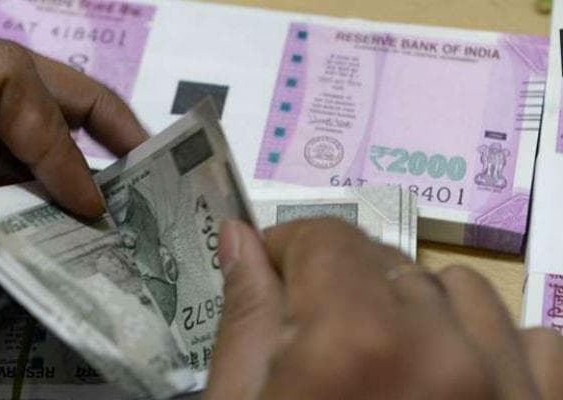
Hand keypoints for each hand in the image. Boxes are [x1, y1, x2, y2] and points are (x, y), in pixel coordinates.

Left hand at [0, 40, 145, 349]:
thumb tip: (65, 249)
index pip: (3, 79)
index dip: (58, 138)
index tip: (88, 205)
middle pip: (13, 79)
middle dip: (85, 113)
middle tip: (140, 150)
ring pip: (1, 119)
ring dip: (58, 150)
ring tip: (108, 184)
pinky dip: (22, 182)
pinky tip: (50, 214)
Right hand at [206, 219, 562, 399]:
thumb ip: (246, 317)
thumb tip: (239, 238)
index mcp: (355, 344)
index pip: (324, 238)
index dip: (287, 247)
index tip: (269, 273)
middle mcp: (445, 355)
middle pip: (387, 262)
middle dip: (342, 283)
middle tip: (315, 337)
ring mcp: (509, 389)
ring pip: (461, 291)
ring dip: (418, 310)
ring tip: (389, 363)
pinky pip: (542, 343)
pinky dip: (499, 344)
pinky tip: (464, 375)